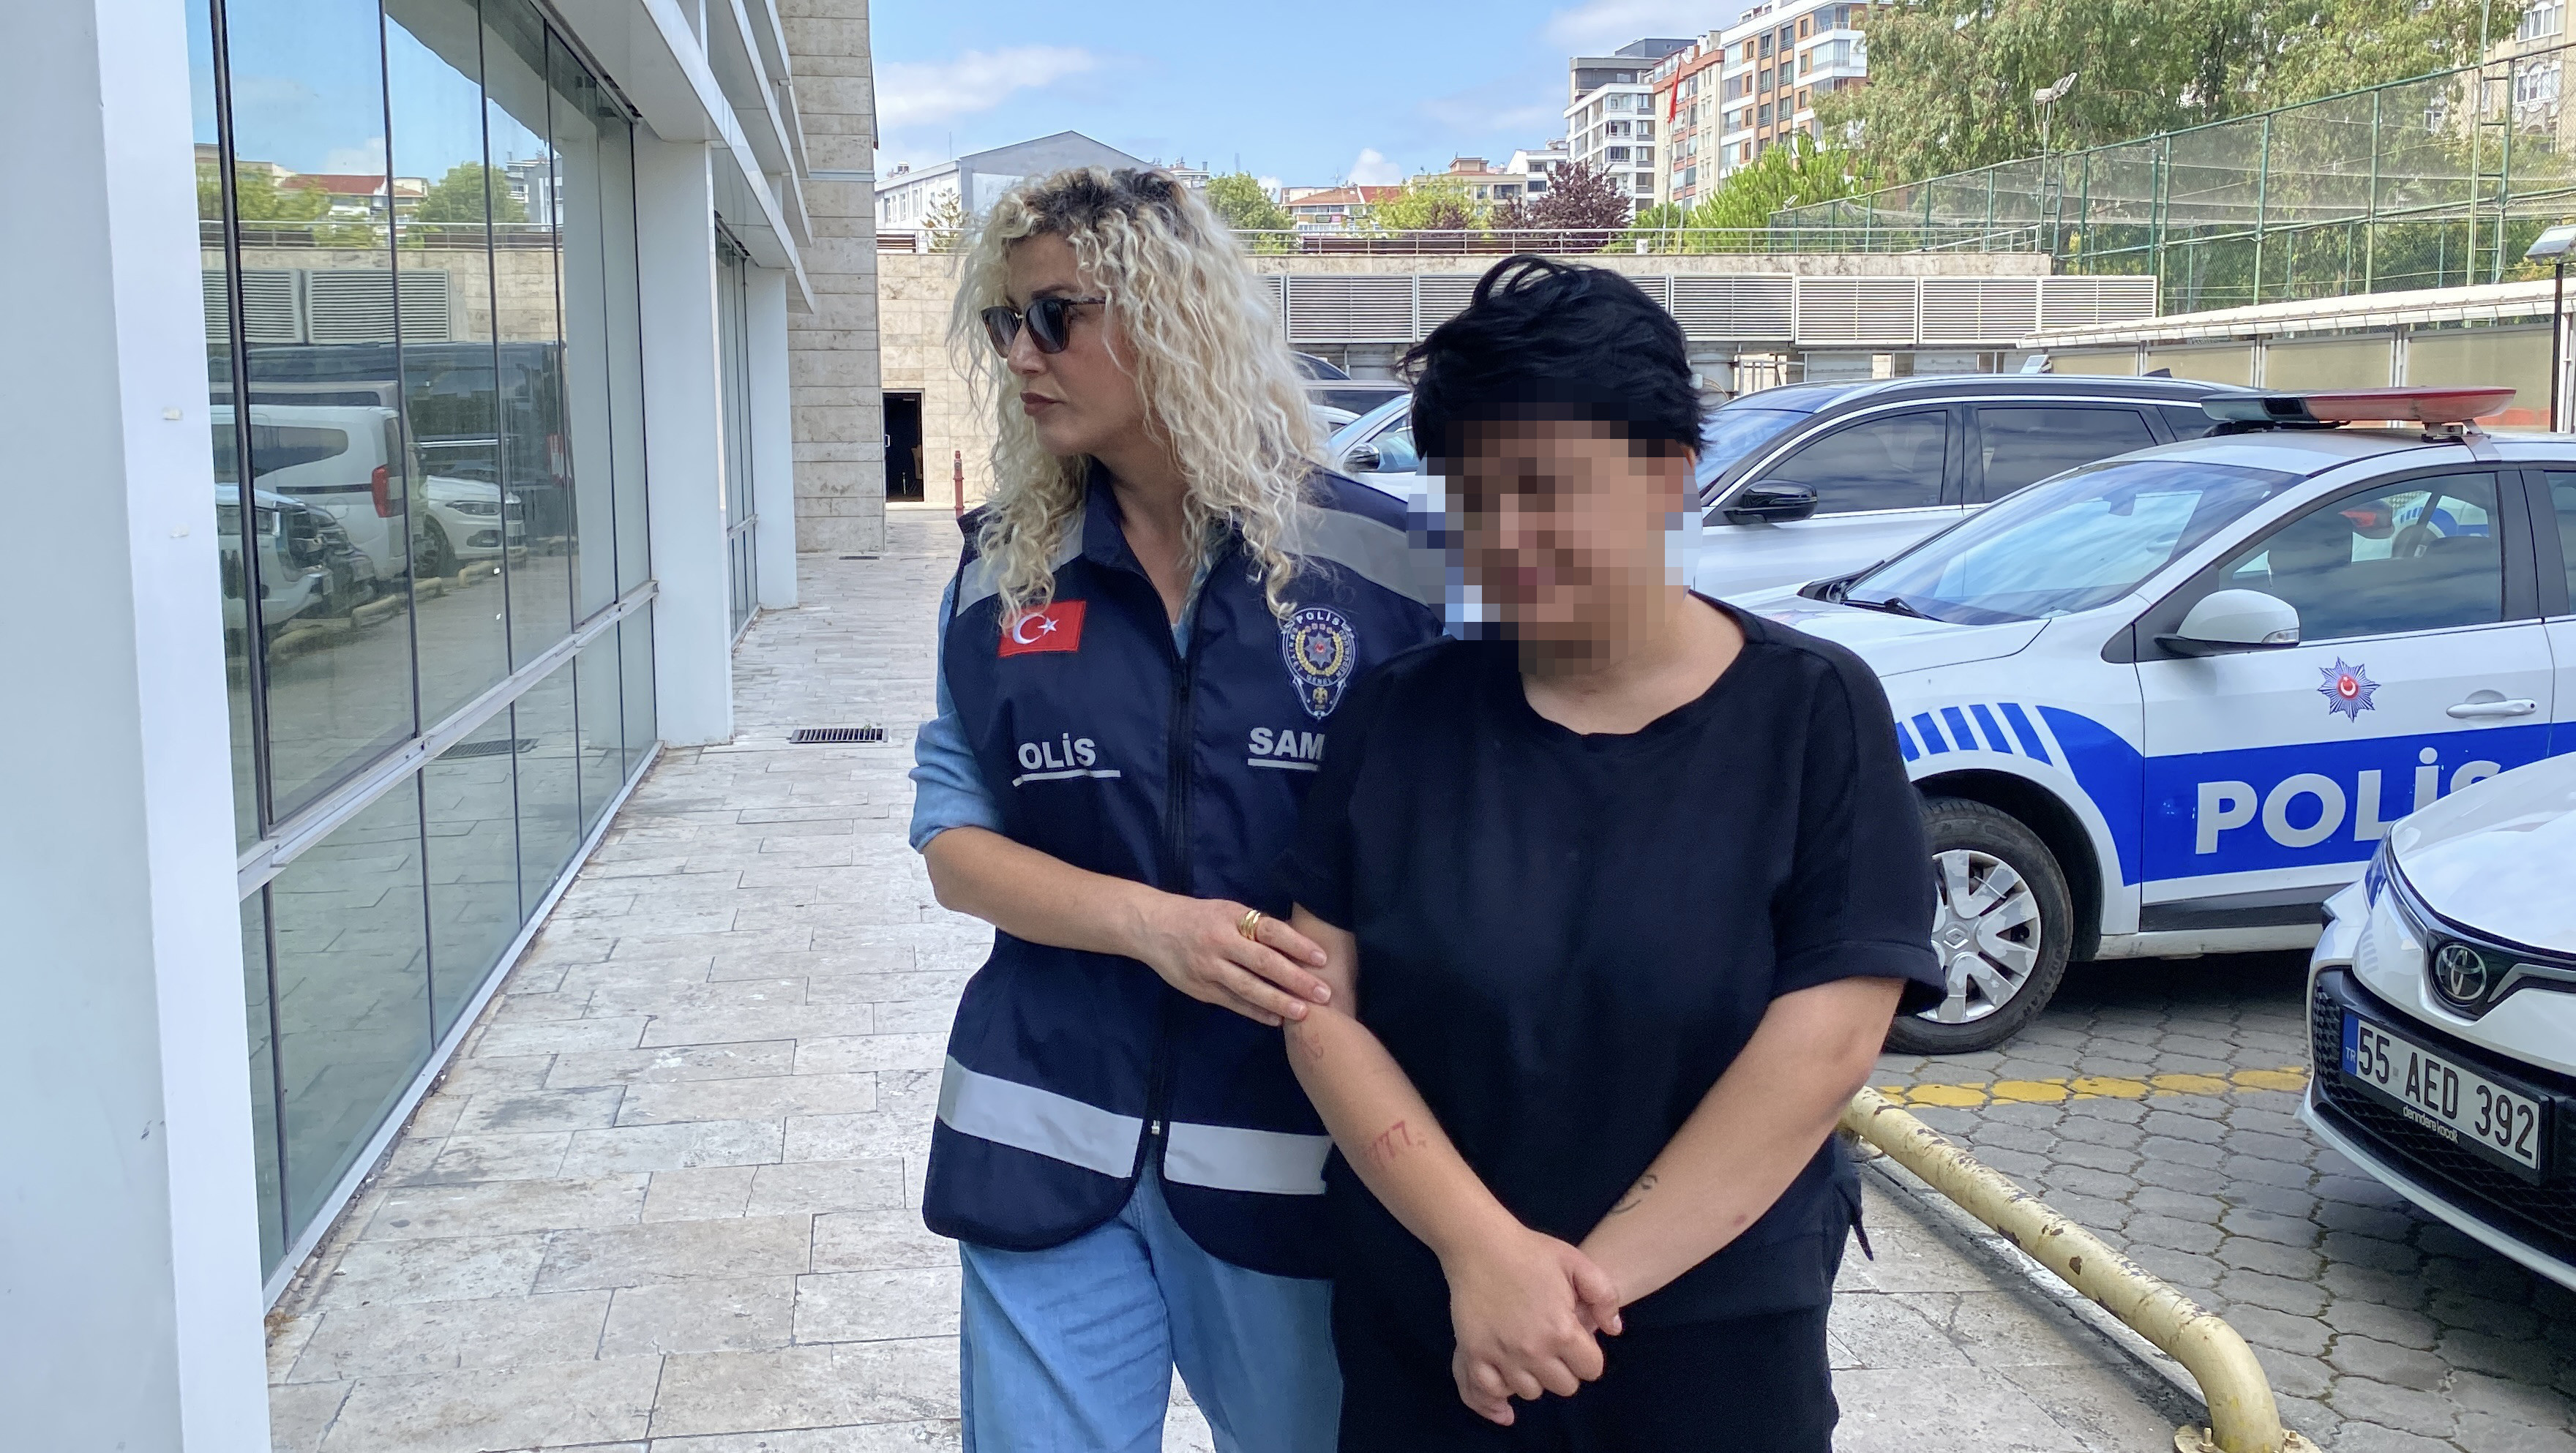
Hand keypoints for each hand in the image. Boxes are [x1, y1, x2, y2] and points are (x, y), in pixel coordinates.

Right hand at [1130, 895, 1332, 1025]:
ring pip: (1249, 988)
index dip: (1297, 945)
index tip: (1322, 958)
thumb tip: (1295, 943)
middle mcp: (1221, 943)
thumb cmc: (1198, 917)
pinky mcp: (1201, 989)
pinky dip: (1257, 1012)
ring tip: (1303, 1012)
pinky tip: (1276, 1019)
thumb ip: (1255, 926)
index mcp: (1231, 918)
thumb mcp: (1226, 910)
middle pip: (1264, 963)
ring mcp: (1209, 968)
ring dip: (1279, 1001)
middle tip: (1323, 993)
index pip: (1270, 931)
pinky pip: (1234, 1002)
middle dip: (1296, 979)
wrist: (1152, 928)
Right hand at [1441, 1226, 1624, 1424]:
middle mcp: (1534, 1351)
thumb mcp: (1578, 1263)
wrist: (1480, 1244)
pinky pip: (1489, 1391)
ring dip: (1533, 1377)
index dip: (1587, 1355)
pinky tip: (1504, 1379)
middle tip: (1552, 1345)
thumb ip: (1605, 1297)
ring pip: (1529, 1392)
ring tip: (1528, 1353)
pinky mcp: (1475, 1353)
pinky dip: (1498, 1390)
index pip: (1591, 1370)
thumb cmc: (1531, 1252)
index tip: (1575, 1340)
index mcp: (1563, 1331)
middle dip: (1564, 1368)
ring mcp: (1502, 1355)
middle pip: (1564, 1387)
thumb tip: (1613, 1330)